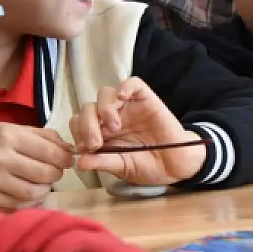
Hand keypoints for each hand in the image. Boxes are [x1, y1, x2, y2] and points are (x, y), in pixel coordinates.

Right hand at [0, 122, 72, 209]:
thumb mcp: (14, 129)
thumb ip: (44, 137)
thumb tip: (70, 149)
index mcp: (8, 136)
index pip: (50, 152)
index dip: (65, 158)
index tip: (67, 160)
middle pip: (44, 174)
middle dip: (56, 173)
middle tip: (55, 171)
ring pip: (33, 193)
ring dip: (45, 189)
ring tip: (43, 182)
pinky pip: (18, 205)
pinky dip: (30, 201)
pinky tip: (30, 193)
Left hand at [70, 77, 205, 185]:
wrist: (175, 166)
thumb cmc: (147, 165)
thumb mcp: (121, 167)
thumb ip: (101, 162)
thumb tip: (79, 162)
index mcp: (101, 133)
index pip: (79, 122)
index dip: (78, 133)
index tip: (85, 150)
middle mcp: (111, 117)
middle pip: (88, 108)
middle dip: (86, 125)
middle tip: (96, 144)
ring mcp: (128, 107)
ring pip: (105, 94)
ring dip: (103, 109)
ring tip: (114, 128)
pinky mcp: (146, 99)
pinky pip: (133, 83)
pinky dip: (125, 87)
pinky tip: (123, 98)